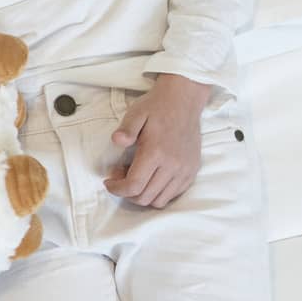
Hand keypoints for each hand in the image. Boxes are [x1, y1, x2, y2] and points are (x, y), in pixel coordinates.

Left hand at [103, 75, 210, 208]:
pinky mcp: (192, 171)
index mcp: (156, 152)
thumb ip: (126, 129)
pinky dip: (158, 193)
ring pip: (159, 200)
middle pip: (145, 197)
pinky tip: (151, 177)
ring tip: (136, 176)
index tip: (108, 182)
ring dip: (143, 195)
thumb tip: (116, 140)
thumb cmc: (157, 106)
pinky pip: (173, 194)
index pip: (134, 186)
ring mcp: (184, 170)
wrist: (184, 100)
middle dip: (127, 192)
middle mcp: (172, 165)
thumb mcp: (136, 113)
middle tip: (120, 174)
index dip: (117, 189)